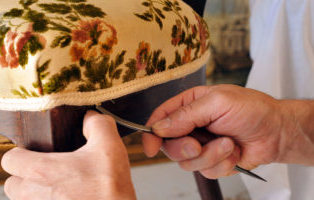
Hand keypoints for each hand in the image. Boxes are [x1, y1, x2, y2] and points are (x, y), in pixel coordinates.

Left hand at [1, 111, 135, 199]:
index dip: (20, 154)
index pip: (9, 159)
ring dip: (35, 194)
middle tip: (46, 173)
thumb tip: (89, 117)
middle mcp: (34, 195)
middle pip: (11, 184)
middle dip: (24, 178)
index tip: (35, 154)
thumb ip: (96, 124)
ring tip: (58, 188)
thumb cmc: (110, 190)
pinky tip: (67, 199)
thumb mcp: (109, 146)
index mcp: (42, 171)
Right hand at [142, 84, 289, 178]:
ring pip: (186, 162)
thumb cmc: (252, 109)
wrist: (277, 132)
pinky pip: (205, 171)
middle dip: (185, 148)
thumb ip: (186, 114)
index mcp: (188, 105)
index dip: (151, 134)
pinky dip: (221, 164)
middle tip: (199, 144)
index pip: (160, 119)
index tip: (151, 147)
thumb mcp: (218, 102)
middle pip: (168, 145)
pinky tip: (233, 153)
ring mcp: (201, 145)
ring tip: (228, 144)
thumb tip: (159, 127)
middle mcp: (191, 126)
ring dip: (209, 155)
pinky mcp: (212, 161)